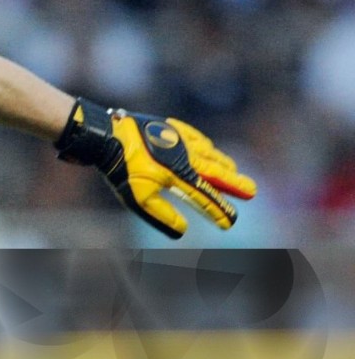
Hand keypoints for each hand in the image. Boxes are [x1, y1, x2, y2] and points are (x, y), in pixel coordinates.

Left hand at [55, 99, 256, 238]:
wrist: (107, 136)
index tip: (230, 222)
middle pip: (216, 172)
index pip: (205, 197)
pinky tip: (209, 147)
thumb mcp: (139, 198)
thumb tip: (182, 231)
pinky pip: (195, 136)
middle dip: (234, 183)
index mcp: (180, 174)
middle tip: (251, 190)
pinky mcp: (170, 127)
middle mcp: (186, 156)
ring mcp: (180, 139)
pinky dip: (206, 145)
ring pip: (209, 152)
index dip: (219, 211)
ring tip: (233, 169)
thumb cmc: (122, 169)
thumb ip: (162, 215)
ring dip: (223, 163)